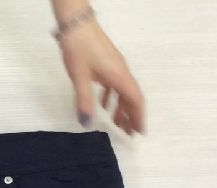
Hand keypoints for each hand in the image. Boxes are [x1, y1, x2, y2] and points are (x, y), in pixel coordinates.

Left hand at [58, 19, 145, 134]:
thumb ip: (84, 101)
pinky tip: (104, 106)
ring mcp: (114, 67)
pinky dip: (111, 97)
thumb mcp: (80, 77)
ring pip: (122, 91)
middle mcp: (121, 72)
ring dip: (121, 108)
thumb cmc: (79, 49)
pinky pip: (114, 85)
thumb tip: (87, 123)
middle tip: (128, 134)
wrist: (76, 23)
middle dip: (131, 116)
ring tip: (117, 124)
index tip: (140, 132)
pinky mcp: (106, 64)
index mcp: (119, 76)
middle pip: (131, 97)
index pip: (135, 100)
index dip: (139, 117)